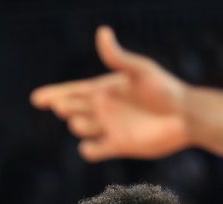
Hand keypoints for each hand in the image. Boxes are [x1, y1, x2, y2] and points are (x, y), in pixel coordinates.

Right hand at [30, 26, 190, 160]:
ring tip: (88, 119)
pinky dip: (88, 149)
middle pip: (71, 108)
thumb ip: (117, 57)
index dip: (53, 94)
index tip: (37, 98)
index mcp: (105, 88)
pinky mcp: (117, 146)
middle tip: (65, 105)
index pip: (72, 90)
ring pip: (79, 128)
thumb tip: (102, 33)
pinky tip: (92, 145)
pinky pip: (92, 150)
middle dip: (65, 106)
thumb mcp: (140, 70)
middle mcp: (103, 108)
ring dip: (79, 124)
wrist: (185, 117)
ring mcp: (108, 127)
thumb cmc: (164, 89)